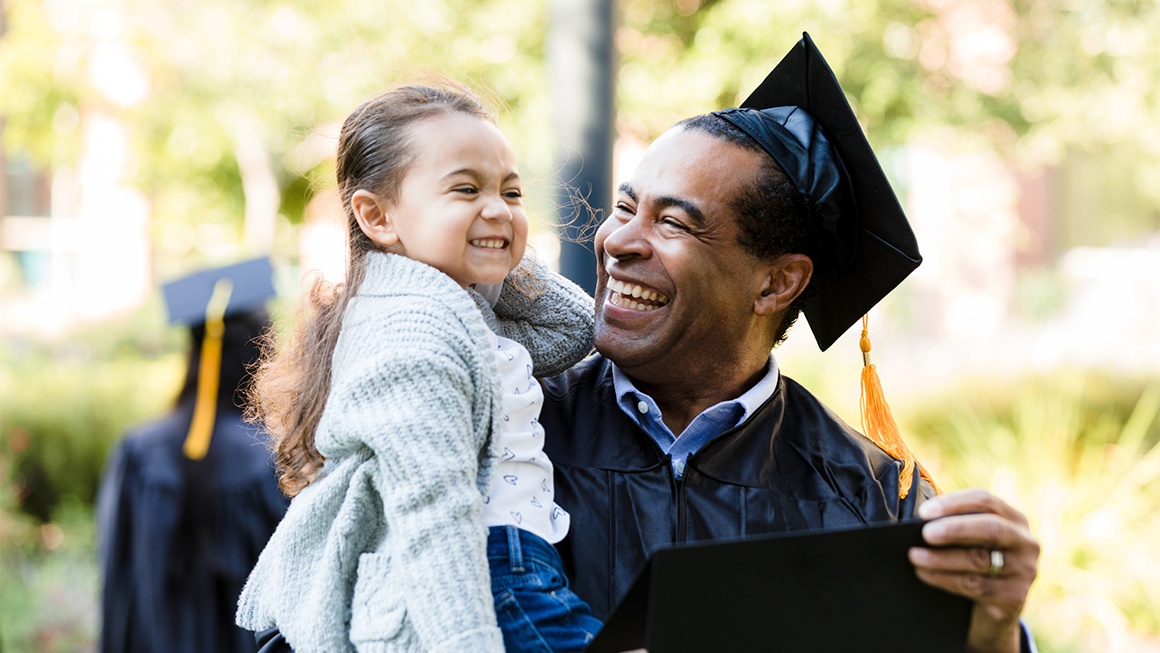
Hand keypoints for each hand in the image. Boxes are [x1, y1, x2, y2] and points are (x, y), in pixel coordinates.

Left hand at [908, 488, 1039, 652]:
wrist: (992, 613)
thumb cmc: (974, 564)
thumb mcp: (972, 541)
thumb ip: (957, 526)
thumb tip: (921, 522)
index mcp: (1014, 519)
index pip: (985, 500)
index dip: (954, 503)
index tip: (924, 512)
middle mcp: (1025, 543)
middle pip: (992, 528)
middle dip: (955, 529)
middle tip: (925, 534)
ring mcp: (1024, 571)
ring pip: (979, 560)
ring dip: (942, 558)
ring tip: (914, 555)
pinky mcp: (1014, 598)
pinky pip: (975, 586)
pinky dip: (944, 578)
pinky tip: (924, 574)